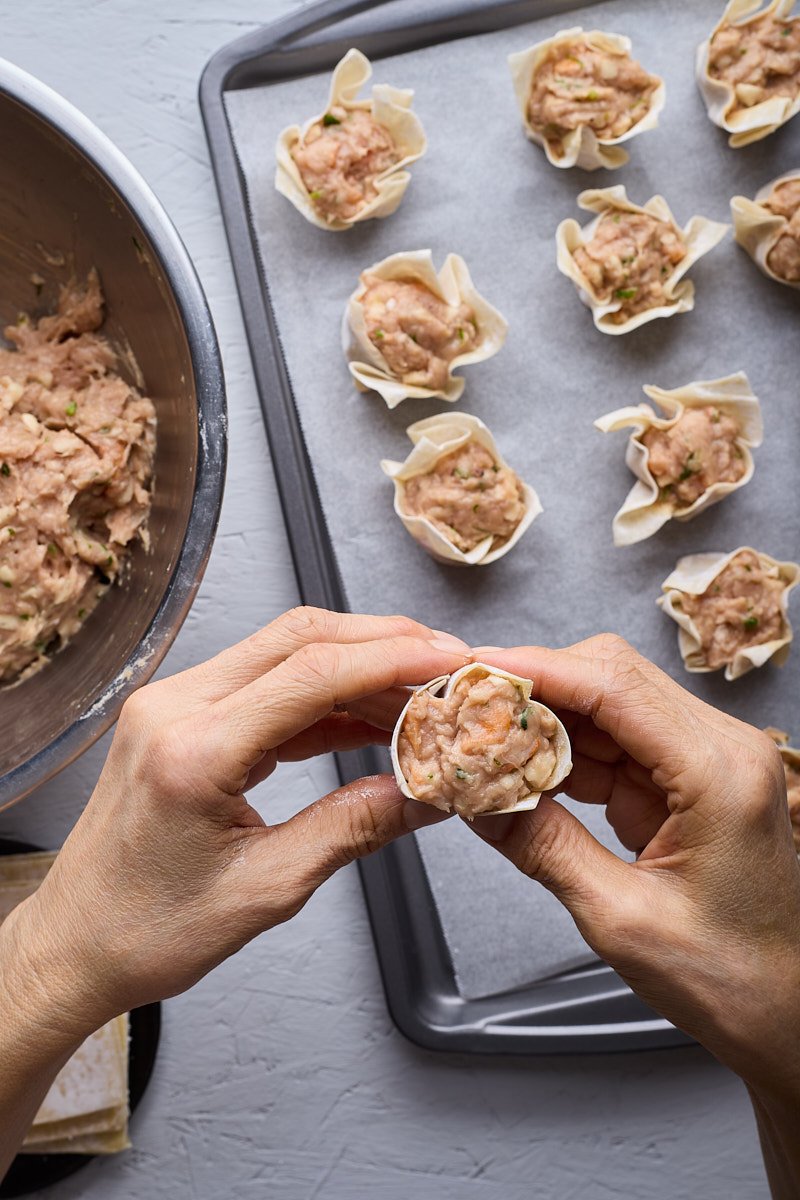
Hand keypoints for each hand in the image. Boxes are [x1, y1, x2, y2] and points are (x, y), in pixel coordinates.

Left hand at [1, 608, 469, 1044]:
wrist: (77, 943)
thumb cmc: (147, 929)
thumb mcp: (267, 888)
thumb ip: (353, 829)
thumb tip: (422, 794)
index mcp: (192, 750)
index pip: (311, 674)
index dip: (392, 659)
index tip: (449, 660)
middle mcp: (175, 708)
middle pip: (298, 639)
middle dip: (383, 643)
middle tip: (447, 664)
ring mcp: (173, 705)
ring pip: (284, 652)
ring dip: (357, 664)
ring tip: (418, 694)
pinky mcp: (181, 716)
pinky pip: (265, 684)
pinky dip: (324, 694)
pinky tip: (367, 717)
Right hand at [468, 636, 799, 1105]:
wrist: (786, 1012)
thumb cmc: (732, 979)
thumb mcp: (622, 919)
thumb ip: (546, 849)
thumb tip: (479, 803)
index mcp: (720, 773)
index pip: (616, 687)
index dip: (538, 669)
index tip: (476, 669)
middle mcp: (722, 750)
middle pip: (614, 679)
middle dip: (536, 686)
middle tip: (469, 702)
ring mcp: (706, 762)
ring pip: (609, 707)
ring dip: (545, 719)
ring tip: (484, 738)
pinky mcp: (688, 782)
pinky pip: (616, 745)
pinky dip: (565, 752)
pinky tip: (522, 767)